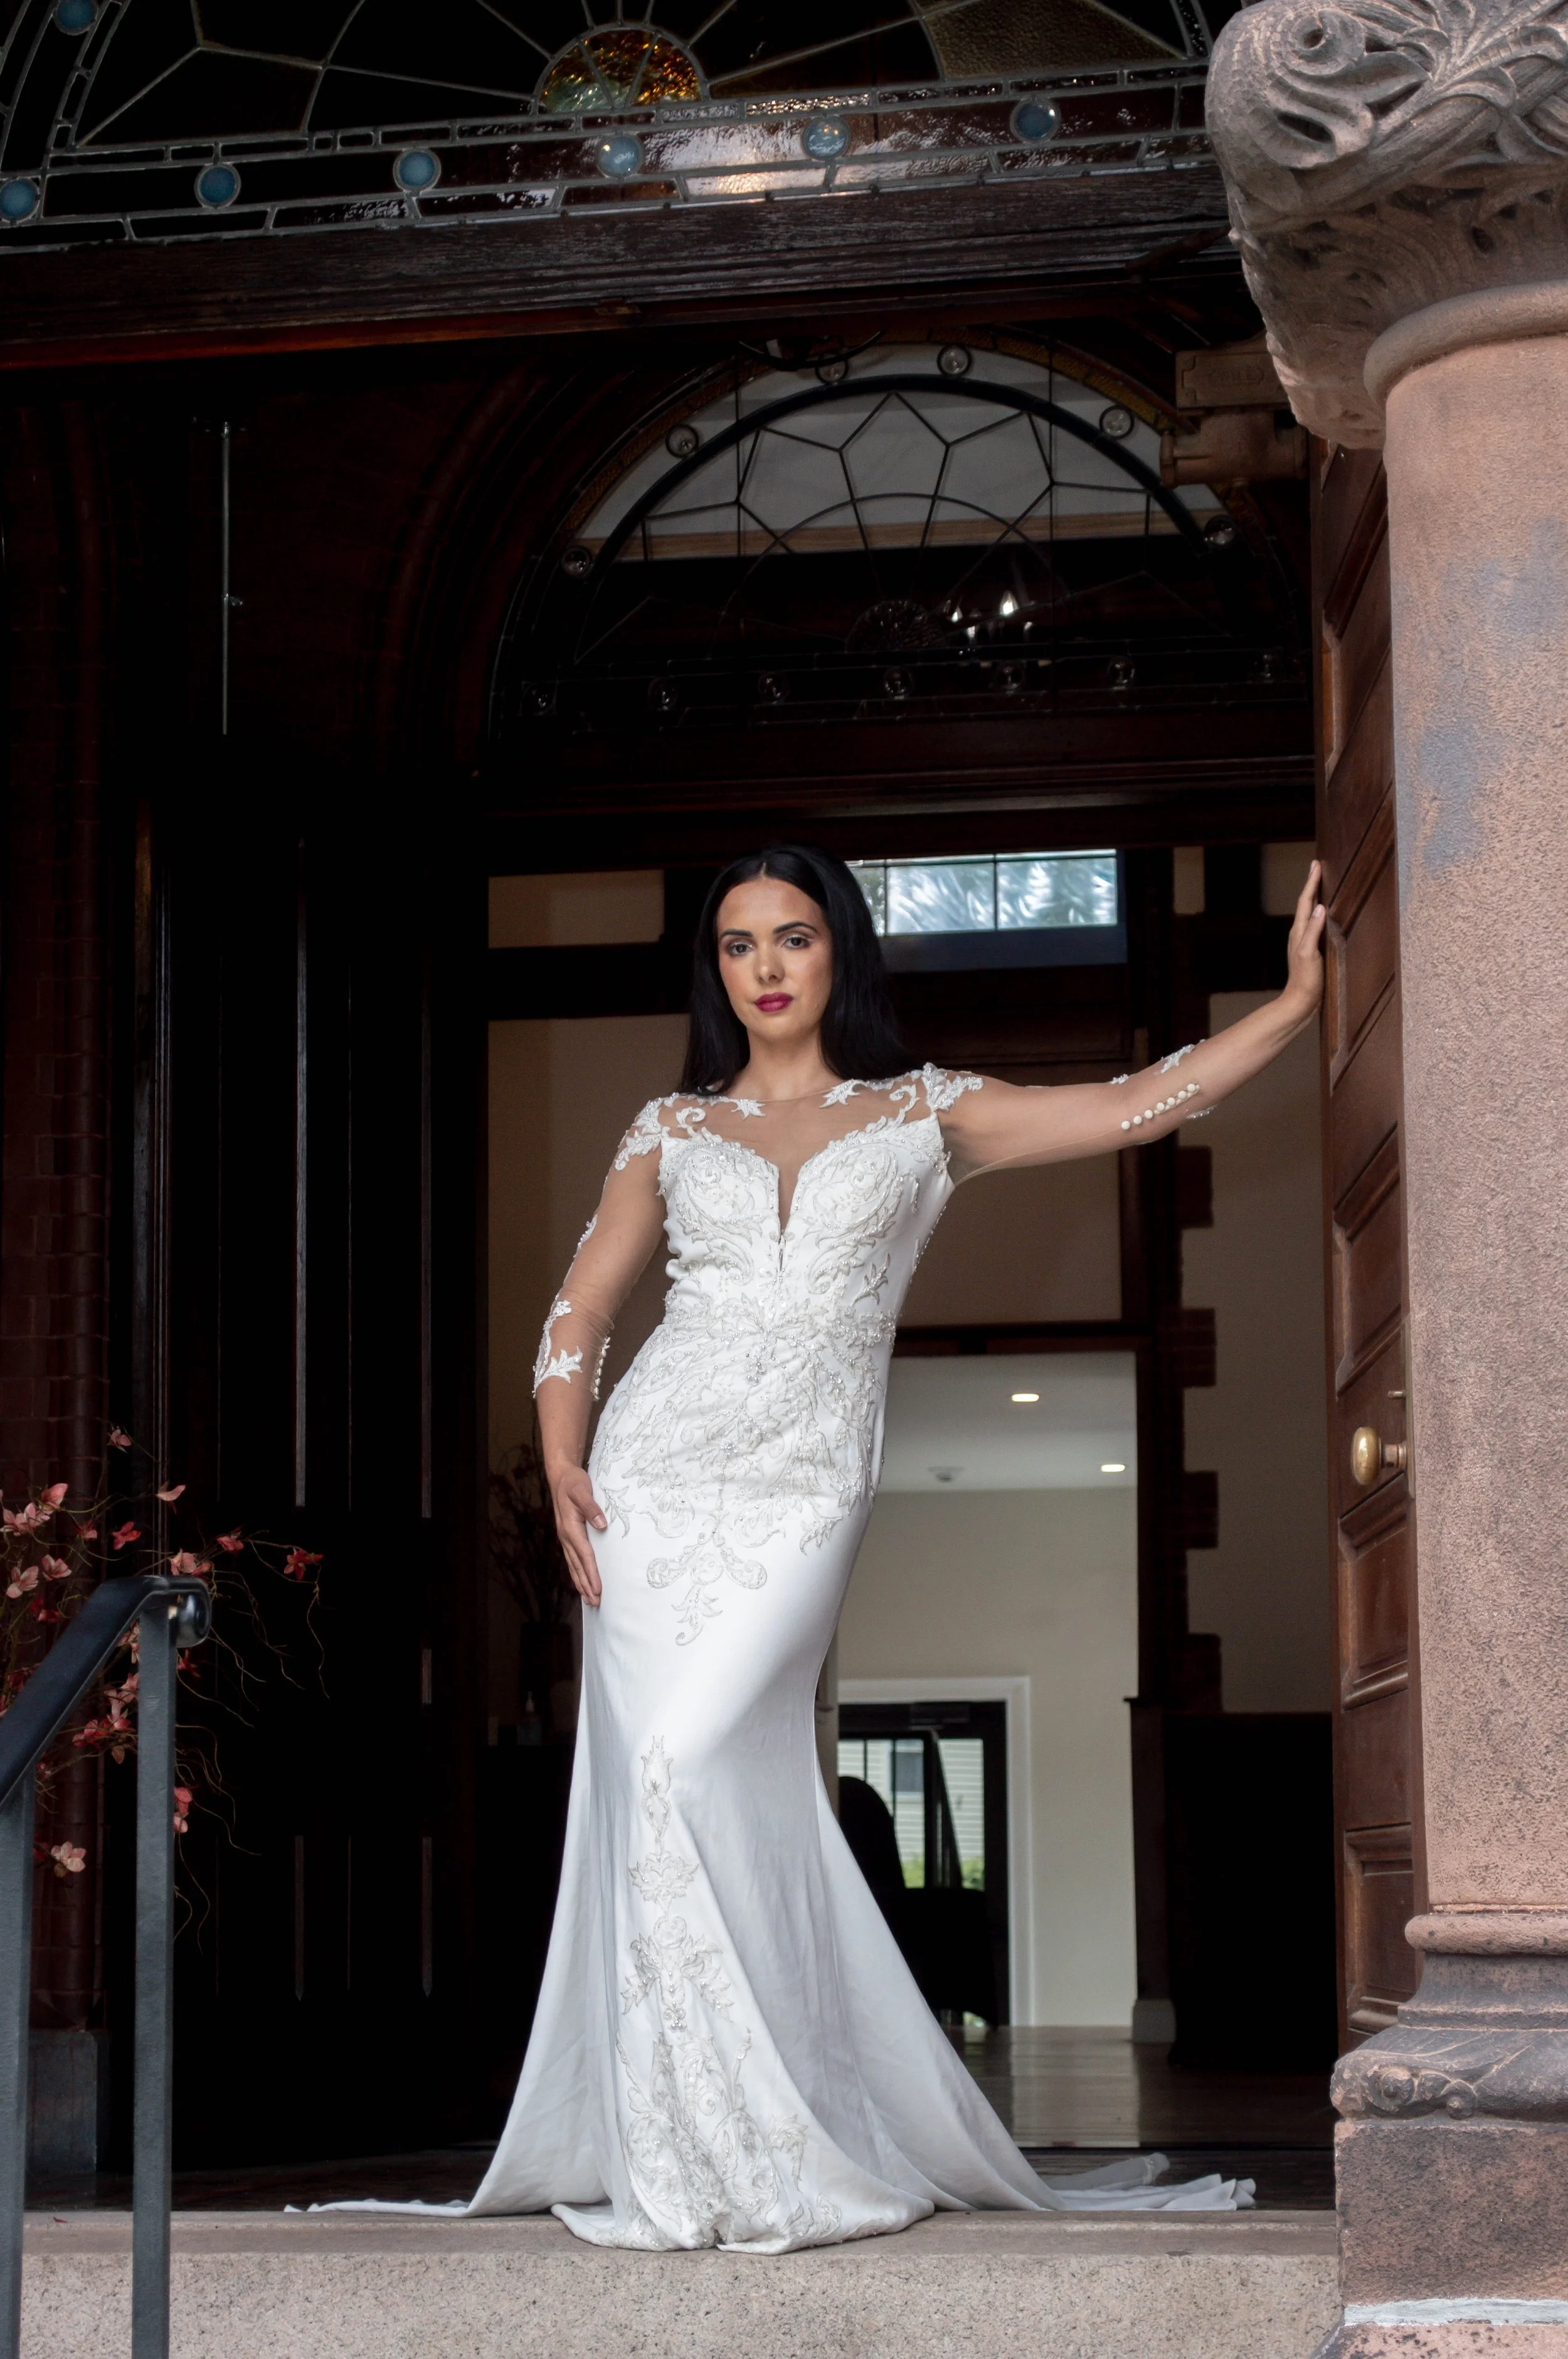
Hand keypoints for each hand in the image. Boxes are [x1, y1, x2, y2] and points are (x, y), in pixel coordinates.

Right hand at [550, 1464, 606, 1608]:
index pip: (584, 1555)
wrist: (561, 1476)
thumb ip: (591, 1507)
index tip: (598, 1589)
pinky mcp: (567, 1536)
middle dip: (586, 1585)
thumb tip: (601, 1525)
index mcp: (570, 1528)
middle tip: (596, 1603)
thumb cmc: (574, 1483)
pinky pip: (572, 1559)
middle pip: (577, 1566)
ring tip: (589, 1599)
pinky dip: (577, 1572)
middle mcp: (566, 1536)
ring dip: (581, 1583)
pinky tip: (582, 1580)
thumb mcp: (582, 1491)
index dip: (591, 1573)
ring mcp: (565, 1538)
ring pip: (573, 1565)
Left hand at [1283, 859, 1326, 1013]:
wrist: (1300, 1002)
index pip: (1306, 901)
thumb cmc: (1306, 980)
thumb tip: (1319, 907)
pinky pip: (1314, 924)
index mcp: (1299, 932)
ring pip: (1309, 913)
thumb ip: (1313, 931)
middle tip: (1317, 867)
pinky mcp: (1310, 949)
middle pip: (1306, 903)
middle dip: (1312, 885)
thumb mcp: (1309, 954)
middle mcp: (1299, 934)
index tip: (1316, 865)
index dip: (1311, 883)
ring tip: (1320, 884)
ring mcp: (1304, 941)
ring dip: (1314, 897)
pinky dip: (1318, 913)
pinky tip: (1323, 914)